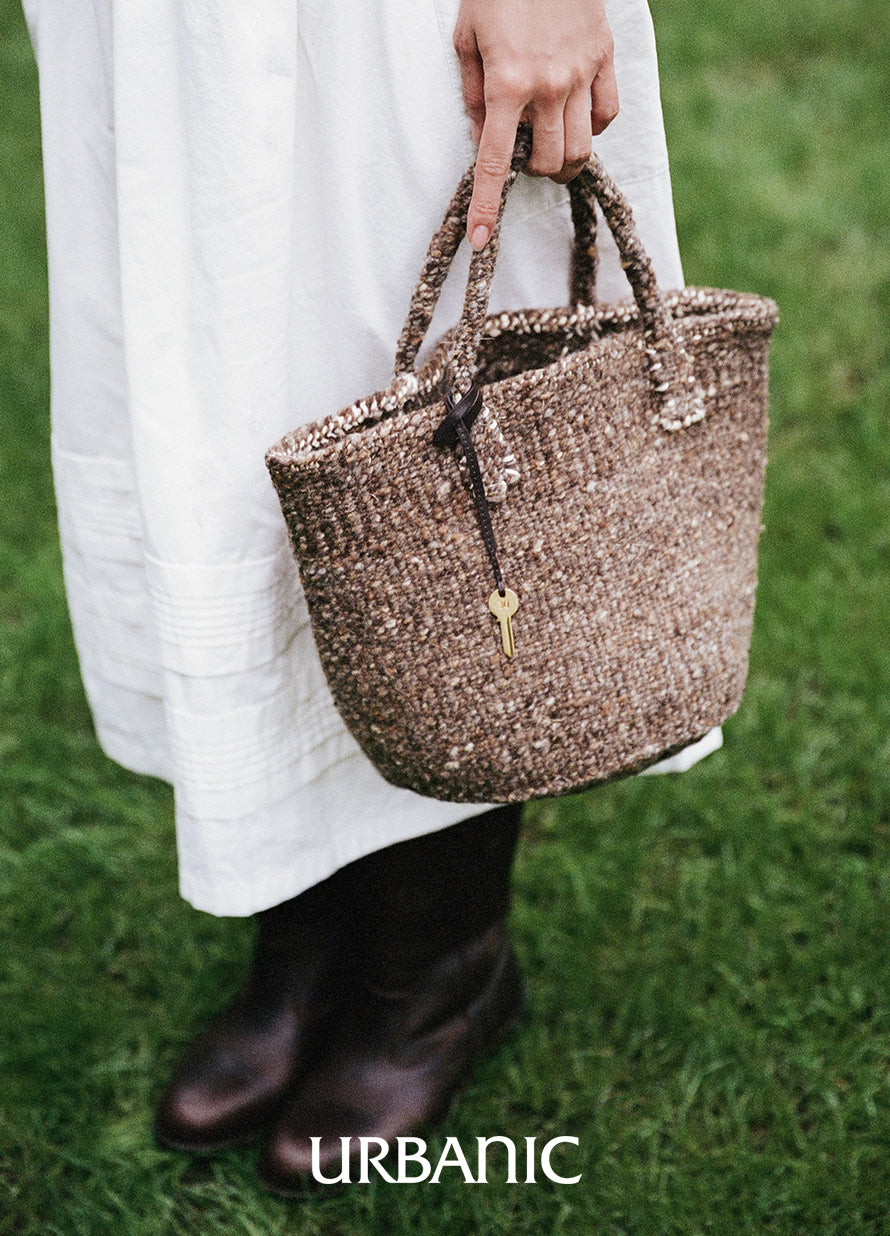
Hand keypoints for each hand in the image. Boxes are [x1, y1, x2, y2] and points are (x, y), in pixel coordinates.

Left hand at [453, 0, 618, 248]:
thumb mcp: (466, 38)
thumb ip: (473, 94)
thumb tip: (484, 136)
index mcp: (507, 84)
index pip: (496, 163)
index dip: (487, 206)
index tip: (481, 239)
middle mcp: (548, 86)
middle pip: (550, 164)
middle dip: (536, 172)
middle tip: (526, 155)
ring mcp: (581, 73)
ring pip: (581, 148)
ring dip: (564, 160)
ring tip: (551, 147)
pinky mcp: (604, 58)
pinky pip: (606, 115)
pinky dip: (591, 128)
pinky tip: (576, 118)